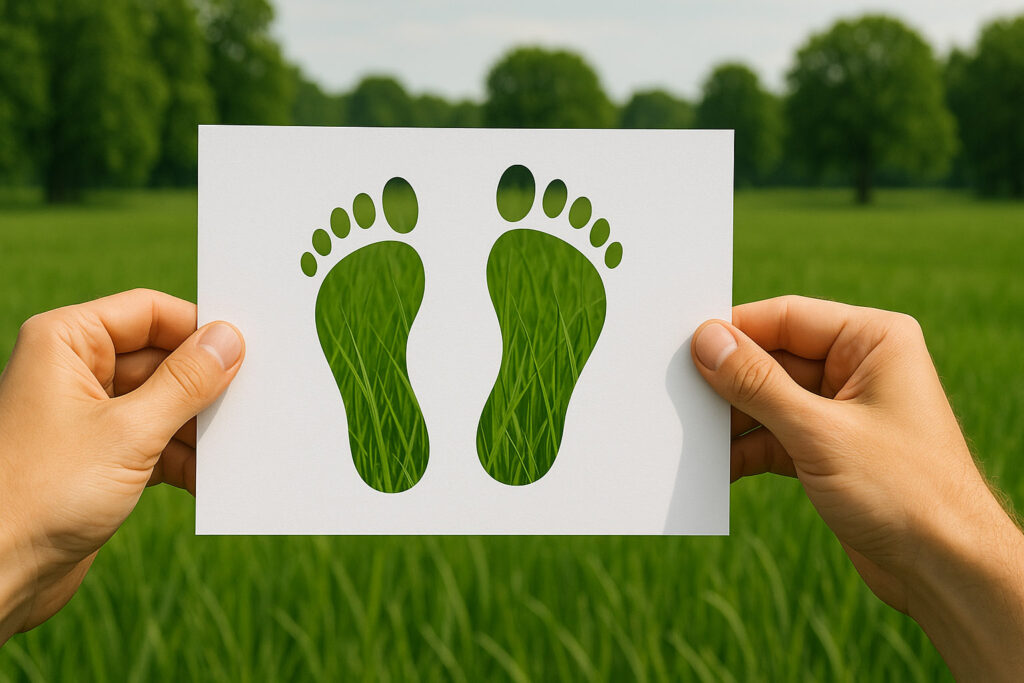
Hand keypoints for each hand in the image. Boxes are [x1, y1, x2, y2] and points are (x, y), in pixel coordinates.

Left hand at [0, 289, 243, 642]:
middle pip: (162, 359)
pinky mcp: (102, 457)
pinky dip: (185, 458)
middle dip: (204, 386)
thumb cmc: (41, 493)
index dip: (197, 329)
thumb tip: (229, 340)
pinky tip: (210, 479)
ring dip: (198, 428)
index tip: (245, 351)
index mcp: (68, 343)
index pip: (149, 312)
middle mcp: (77, 371)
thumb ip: (186, 383)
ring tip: (234, 448)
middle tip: (251, 403)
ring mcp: (90, 416)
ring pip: (164, 403)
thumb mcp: (130, 433)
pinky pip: (157, 441)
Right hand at [691, 295, 1023, 680]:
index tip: (683, 346)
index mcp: (873, 341)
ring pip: (767, 400)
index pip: (786, 318)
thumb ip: (757, 384)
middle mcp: (858, 367)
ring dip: (731, 420)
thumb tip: (706, 341)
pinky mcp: (828, 449)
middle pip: (772, 359)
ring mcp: (842, 410)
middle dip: (727, 382)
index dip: (733, 331)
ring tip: (689, 435)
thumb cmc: (906, 492)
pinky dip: (745, 449)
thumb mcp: (819, 433)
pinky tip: (714, 466)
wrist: (947, 570)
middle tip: (676, 394)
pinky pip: (773, 435)